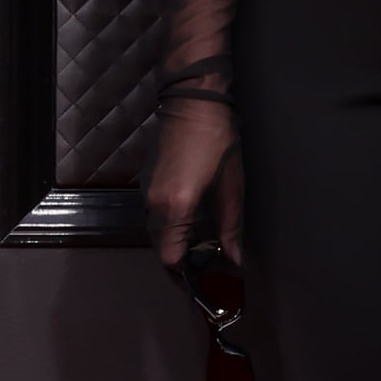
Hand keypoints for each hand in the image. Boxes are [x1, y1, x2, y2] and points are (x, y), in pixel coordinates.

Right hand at [144, 96, 242, 271]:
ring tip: (202, 248)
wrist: (192, 101)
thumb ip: (231, 227)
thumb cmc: (217, 140)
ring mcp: (145, 192)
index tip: (204, 280)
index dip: (185, 274)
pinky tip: (191, 224)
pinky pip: (153, 215)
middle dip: (180, 262)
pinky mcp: (145, 181)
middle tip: (206, 267)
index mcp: (175, 208)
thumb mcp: (231, 186)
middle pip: (159, 248)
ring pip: (155, 232)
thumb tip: (235, 259)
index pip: (169, 257)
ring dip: (174, 244)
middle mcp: (153, 204)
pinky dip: (168, 227)